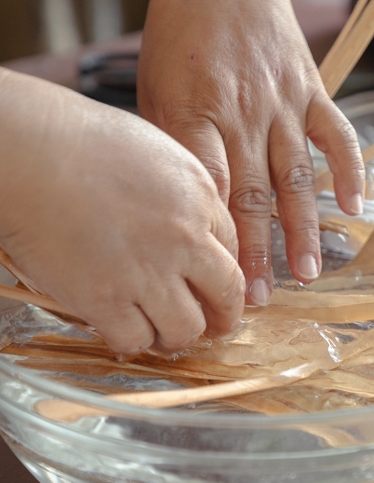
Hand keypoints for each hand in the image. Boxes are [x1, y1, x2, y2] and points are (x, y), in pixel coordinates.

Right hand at [0, 68, 244, 354]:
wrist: (32, 151)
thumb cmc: (79, 141)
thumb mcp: (155, 152)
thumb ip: (181, 192)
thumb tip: (186, 221)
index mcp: (199, 197)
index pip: (233, 249)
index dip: (223, 275)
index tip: (216, 287)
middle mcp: (183, 238)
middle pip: (226, 294)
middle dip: (222, 316)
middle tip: (212, 323)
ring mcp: (147, 273)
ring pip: (186, 329)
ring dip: (176, 335)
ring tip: (160, 331)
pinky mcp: (106, 299)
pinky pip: (135, 340)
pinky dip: (132, 341)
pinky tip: (122, 329)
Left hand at [136, 0, 364, 305]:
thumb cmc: (175, 34)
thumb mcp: (153, 88)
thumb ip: (173, 146)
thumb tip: (187, 210)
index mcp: (193, 114)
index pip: (210, 192)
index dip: (218, 242)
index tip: (220, 283)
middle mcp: (240, 112)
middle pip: (253, 195)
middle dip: (258, 252)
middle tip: (262, 299)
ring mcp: (280, 99)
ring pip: (296, 176)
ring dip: (304, 228)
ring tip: (310, 272)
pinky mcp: (310, 85)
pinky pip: (334, 133)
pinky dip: (349, 169)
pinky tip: (356, 206)